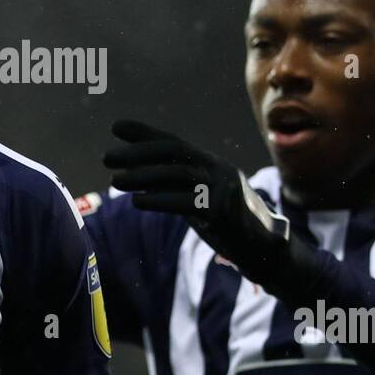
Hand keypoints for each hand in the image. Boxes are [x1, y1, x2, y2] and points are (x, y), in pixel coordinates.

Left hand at [102, 120, 290, 276]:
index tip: (116, 126)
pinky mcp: (223, 213)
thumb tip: (141, 178)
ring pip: (177, 175)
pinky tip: (137, 201)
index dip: (145, 132)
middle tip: (107, 157)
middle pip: (174, 152)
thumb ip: (178, 186)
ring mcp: (222, 189)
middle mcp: (217, 170)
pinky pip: (186, 202)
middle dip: (138, 153)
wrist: (266, 249)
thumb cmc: (229, 223)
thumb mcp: (201, 198)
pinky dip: (159, 200)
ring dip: (142, 176)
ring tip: (114, 181)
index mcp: (211, 163)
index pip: (174, 141)